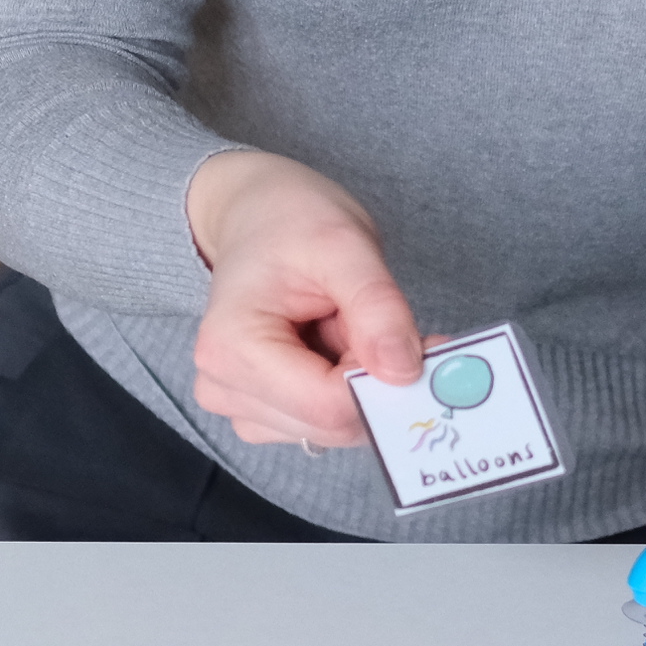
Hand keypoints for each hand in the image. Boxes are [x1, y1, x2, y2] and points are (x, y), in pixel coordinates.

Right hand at [184, 149, 425, 448]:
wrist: (260, 216)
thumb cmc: (291, 221)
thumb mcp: (344, 244)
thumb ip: (376, 306)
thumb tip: (403, 372)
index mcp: (231, 348)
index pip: (326, 406)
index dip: (383, 382)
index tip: (421, 343)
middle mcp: (224, 388)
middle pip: (331, 423)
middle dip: (375, 381)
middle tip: (387, 323)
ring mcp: (239, 406)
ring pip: (334, 428)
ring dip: (362, 382)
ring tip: (347, 323)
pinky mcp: (260, 413)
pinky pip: (326, 423)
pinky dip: (349, 389)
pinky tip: (337, 344)